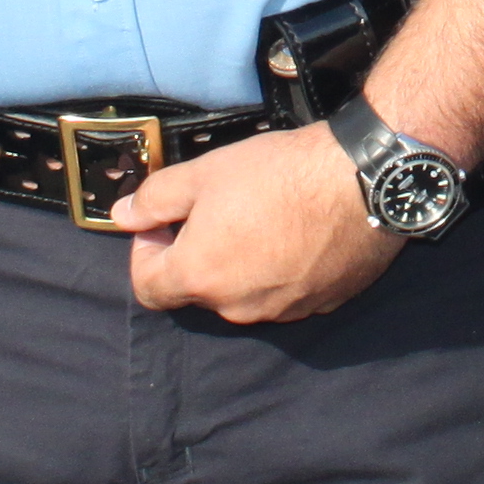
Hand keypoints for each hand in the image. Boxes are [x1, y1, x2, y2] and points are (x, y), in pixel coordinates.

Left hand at [108, 125, 405, 325]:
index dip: (146, 253)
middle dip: (197, 255)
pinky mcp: (320, 304)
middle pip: (198, 289)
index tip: (164, 224)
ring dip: (240, 264)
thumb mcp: (203, 173)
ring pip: (243, 293)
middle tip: (217, 210)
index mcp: (199, 277)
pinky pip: (285, 293)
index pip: (148, 288)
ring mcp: (282, 310)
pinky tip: (295, 232)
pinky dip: (280, 270)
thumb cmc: (279, 174)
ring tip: (262, 218)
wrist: (361, 180)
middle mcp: (236, 306)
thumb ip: (154, 199)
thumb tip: (122, 216)